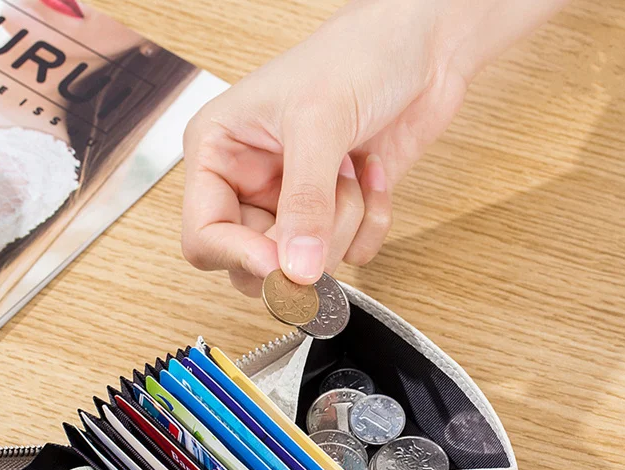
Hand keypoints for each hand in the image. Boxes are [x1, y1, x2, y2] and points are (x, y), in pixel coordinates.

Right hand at [181, 0, 475, 295]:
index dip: (242, 259)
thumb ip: (304, 203)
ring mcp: (294, 204)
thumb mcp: (319, 123)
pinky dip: (372, 222)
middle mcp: (249, 186)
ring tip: (352, 169)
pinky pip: (350, 256)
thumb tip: (295, 272)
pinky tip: (373, 174)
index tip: (284, 265)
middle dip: (304, 243)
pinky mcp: (336, 214)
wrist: (420, 42)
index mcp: (218, 155)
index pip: (204, 239)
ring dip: (344, 224)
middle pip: (256, 265)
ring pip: (307, 266)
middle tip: (331, 204)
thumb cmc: (355, 55)